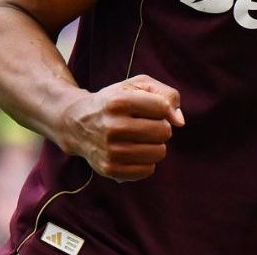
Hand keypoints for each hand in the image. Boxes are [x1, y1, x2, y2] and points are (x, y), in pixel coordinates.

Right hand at [58, 75, 184, 181]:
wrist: (76, 124)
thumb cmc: (115, 102)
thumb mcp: (137, 85)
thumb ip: (167, 95)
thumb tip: (179, 121)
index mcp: (119, 101)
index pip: (162, 107)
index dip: (163, 108)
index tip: (151, 109)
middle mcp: (112, 126)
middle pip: (164, 132)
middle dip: (160, 127)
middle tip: (145, 125)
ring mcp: (110, 150)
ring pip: (159, 152)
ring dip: (155, 145)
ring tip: (141, 139)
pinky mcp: (109, 169)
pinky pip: (147, 170)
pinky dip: (146, 162)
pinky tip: (134, 152)